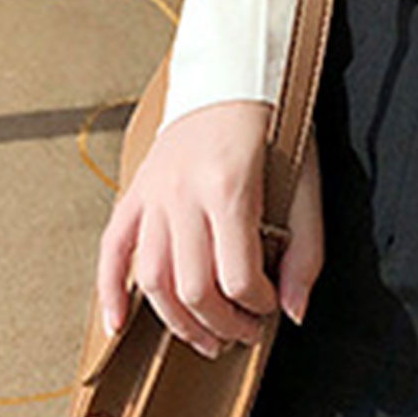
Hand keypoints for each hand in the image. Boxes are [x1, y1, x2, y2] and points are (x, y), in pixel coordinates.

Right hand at [95, 98, 324, 357]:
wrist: (234, 77)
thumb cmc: (276, 128)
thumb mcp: (306, 182)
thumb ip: (307, 249)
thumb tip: (293, 312)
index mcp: (230, 188)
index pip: (237, 275)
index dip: (258, 305)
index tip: (271, 307)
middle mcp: (184, 193)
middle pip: (193, 287)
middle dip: (221, 324)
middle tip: (243, 333)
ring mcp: (154, 194)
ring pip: (152, 279)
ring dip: (178, 323)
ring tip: (206, 339)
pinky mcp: (136, 192)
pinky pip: (111, 250)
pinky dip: (110, 292)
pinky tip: (119, 325)